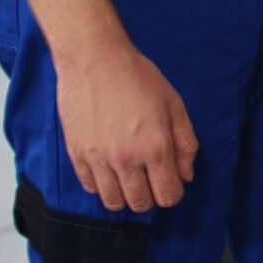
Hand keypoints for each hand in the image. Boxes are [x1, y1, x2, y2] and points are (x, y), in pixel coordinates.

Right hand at [55, 38, 197, 211]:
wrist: (94, 58)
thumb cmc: (138, 77)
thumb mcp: (174, 104)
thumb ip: (185, 143)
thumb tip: (185, 176)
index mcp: (155, 147)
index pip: (168, 196)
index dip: (173, 192)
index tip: (169, 180)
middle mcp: (126, 159)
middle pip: (141, 204)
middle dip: (150, 196)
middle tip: (149, 176)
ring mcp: (98, 159)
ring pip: (113, 202)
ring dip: (125, 194)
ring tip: (128, 174)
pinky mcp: (77, 154)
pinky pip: (91, 187)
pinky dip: (102, 184)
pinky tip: (108, 166)